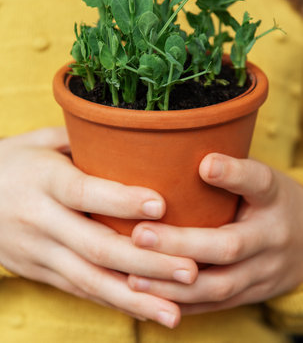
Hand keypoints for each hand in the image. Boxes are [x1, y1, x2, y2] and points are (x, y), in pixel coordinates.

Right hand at [0, 127, 197, 326]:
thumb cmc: (12, 162)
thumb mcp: (39, 141)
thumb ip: (81, 140)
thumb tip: (130, 134)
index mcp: (43, 180)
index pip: (84, 192)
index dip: (121, 201)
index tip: (161, 206)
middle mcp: (40, 219)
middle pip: (95, 246)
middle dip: (146, 262)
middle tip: (190, 270)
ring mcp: (38, 252)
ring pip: (90, 280)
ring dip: (135, 298)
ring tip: (175, 312)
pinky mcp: (39, 272)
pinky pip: (80, 290)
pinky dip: (113, 302)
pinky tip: (145, 310)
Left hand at [128, 153, 302, 315]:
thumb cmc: (266, 202)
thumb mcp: (258, 178)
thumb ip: (229, 169)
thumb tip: (180, 150)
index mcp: (272, 198)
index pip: (258, 182)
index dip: (233, 173)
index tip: (205, 164)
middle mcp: (272, 237)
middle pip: (227, 245)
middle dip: (180, 243)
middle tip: (140, 235)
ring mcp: (265, 271)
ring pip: (219, 285)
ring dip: (173, 283)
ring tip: (134, 276)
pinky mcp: (253, 294)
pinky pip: (216, 306)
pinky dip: (183, 303)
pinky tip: (152, 297)